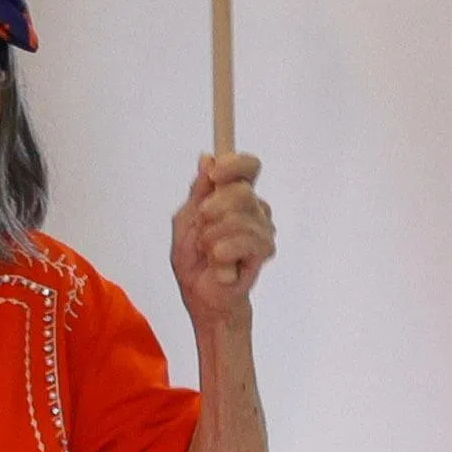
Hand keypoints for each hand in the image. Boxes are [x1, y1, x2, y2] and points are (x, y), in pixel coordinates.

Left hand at [168, 150, 275, 330]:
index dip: (234, 164)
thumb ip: (199, 191)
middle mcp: (255, 209)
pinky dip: (221, 252)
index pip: (248, 167)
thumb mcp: (186, 220)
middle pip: (241, 190)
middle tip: (201, 225)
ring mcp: (263, 229)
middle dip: (211, 209)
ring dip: (211, 236)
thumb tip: (208, 157)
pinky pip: (242, 241)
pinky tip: (218, 261)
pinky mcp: (265, 250)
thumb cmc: (195, 258)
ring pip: (237, 218)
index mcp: (236, 197)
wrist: (201, 293)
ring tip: (208, 250)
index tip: (216, 171)